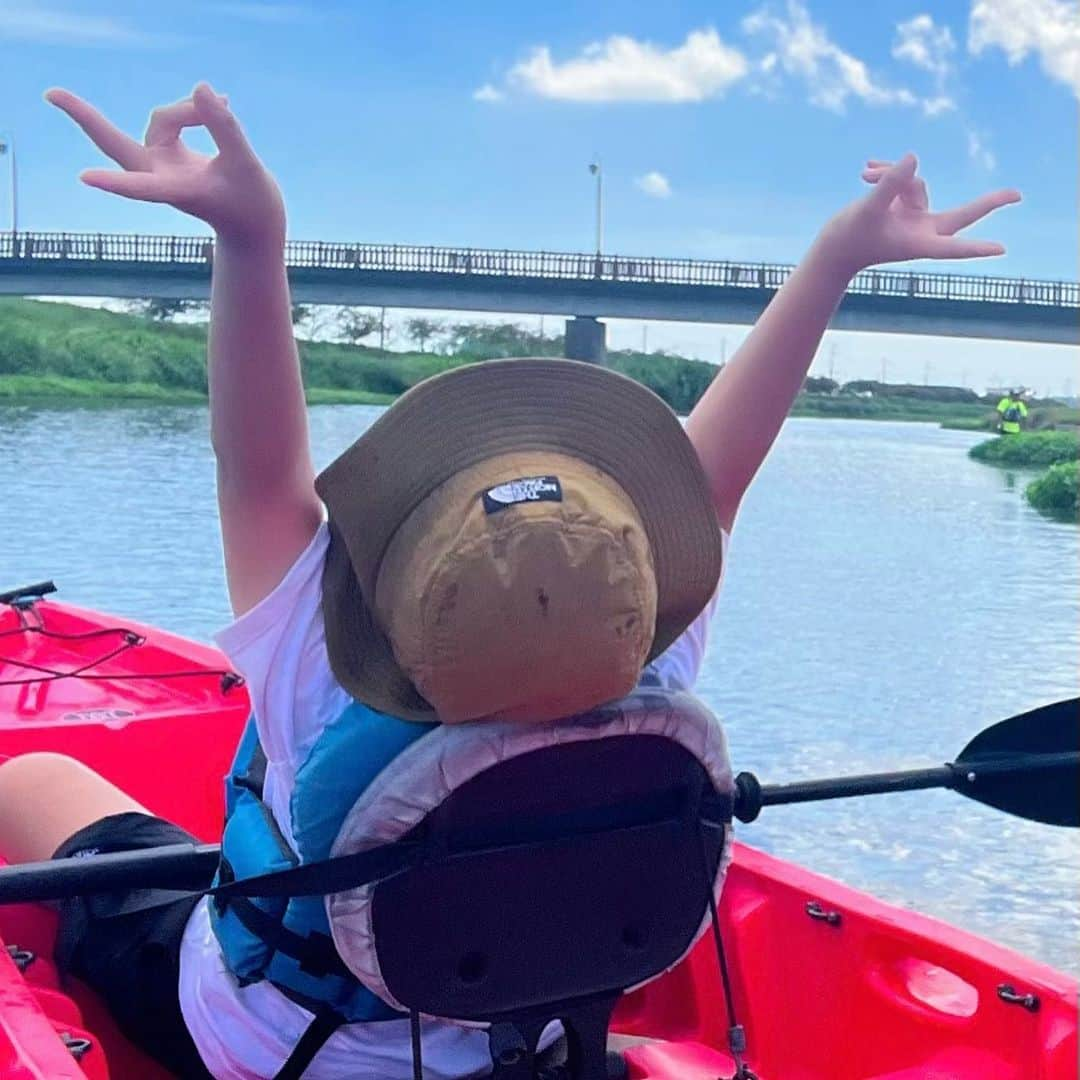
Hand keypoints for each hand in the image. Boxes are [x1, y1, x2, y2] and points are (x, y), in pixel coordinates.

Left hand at [45, 84, 285, 250]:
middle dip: (86, 118)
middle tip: (51, 93)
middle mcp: (161, 177)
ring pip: (163, 118)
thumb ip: (224, 126)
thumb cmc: (253, 203)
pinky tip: (225, 101)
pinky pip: (173, 118)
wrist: (253, 222)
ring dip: (192, 110)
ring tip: (227, 104)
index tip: (85, 178)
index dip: (116, 183)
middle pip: (116, 143)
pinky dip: (195, 111)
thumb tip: (199, 86)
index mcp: (178, 190)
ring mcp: (162, 165)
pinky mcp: (170, 155)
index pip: (142, 186)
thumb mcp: (246, 164)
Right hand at [814, 154, 1019, 277]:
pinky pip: (903, 180)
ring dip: (891, 176)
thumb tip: (914, 158)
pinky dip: (886, 174)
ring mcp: (914, 218)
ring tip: (865, 174)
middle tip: (1018, 195)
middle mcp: (921, 231)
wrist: (834, 248)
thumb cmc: (848, 238)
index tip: (1000, 250)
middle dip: (988, 203)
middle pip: (962, 215)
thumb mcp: (867, 210)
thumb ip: (890, 185)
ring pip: (916, 184)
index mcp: (917, 244)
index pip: (951, 246)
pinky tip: (866, 170)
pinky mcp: (903, 207)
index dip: (974, 248)